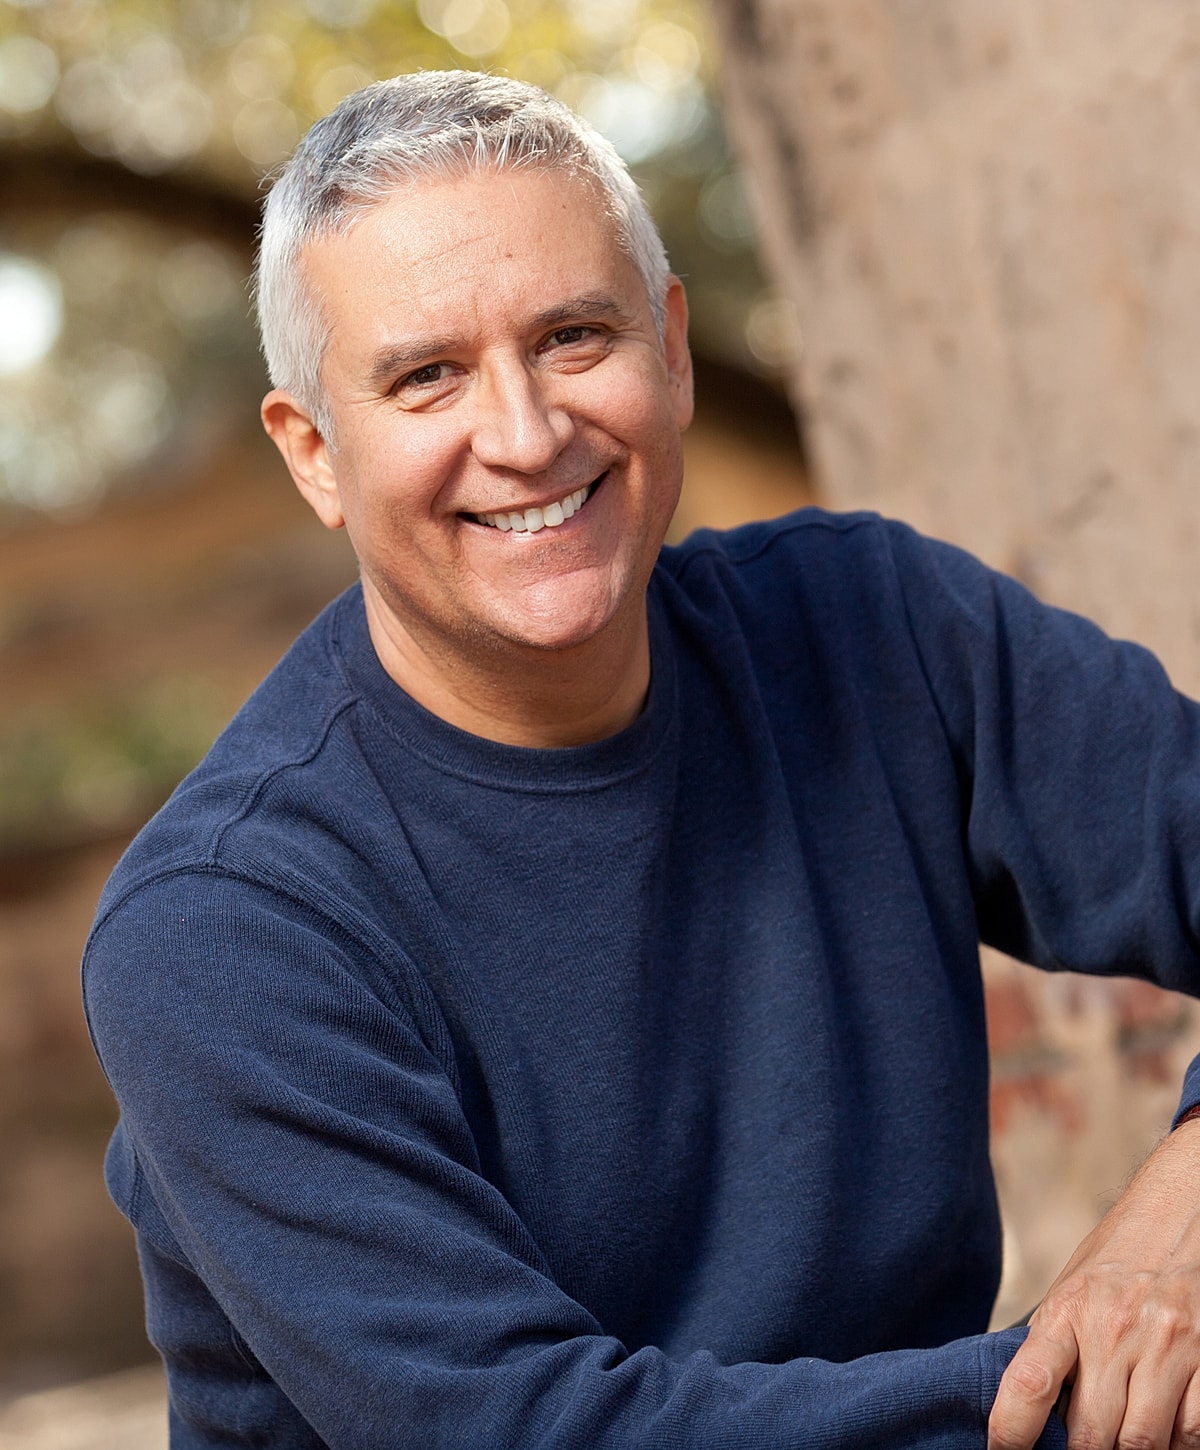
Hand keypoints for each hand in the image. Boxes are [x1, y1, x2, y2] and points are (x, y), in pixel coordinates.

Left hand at [988, 1118, 1199, 1449]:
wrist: (1178, 1213)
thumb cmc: (1118, 1257)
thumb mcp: (1071, 1290)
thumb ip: (1054, 1345)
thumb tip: (1029, 1408)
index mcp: (1068, 1310)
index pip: (1028, 1382)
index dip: (1011, 1431)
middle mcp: (1114, 1328)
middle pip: (1091, 1433)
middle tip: (1077, 1448)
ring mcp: (1165, 1345)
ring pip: (1142, 1442)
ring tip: (1121, 1438)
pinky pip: (1193, 1432)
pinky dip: (1179, 1442)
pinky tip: (1166, 1429)